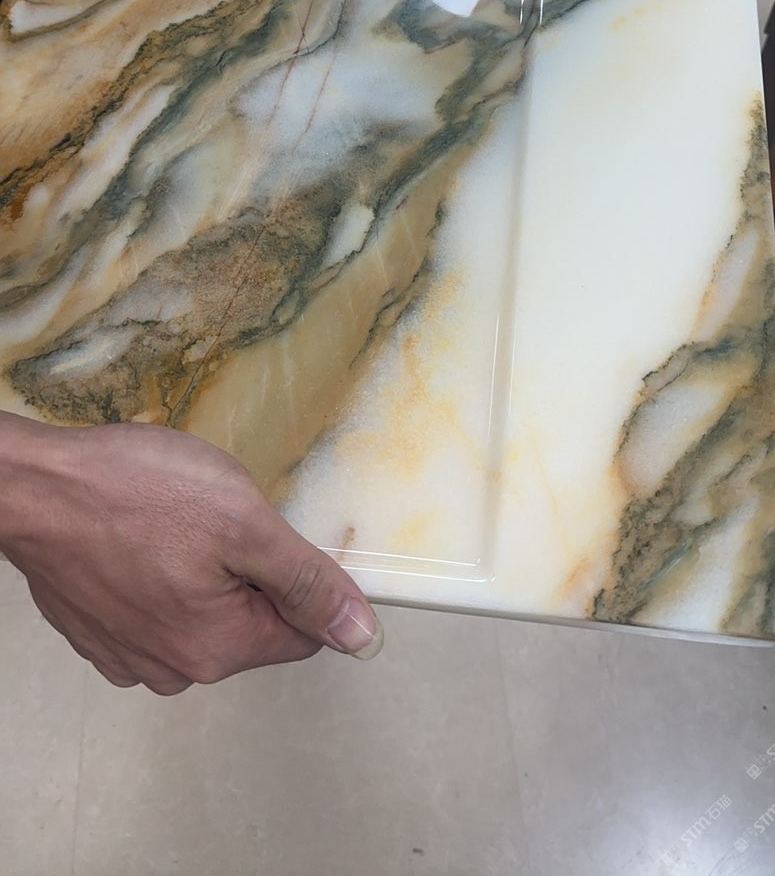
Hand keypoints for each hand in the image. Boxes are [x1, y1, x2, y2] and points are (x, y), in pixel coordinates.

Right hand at [0, 415, 381, 693]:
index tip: (271, 531)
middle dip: (246, 570)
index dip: (300, 576)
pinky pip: (153, 606)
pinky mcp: (95, 630)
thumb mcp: (244, 523)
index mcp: (217, 649)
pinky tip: (138, 533)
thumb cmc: (133, 493)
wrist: (32, 486)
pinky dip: (156, 572)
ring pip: (201, 612)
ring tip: (171, 520)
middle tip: (214, 516)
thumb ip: (306, 582)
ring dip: (200, 569)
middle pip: (250, 622)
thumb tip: (361, 635)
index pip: (301, 632)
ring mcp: (126, 653)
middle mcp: (172, 668)